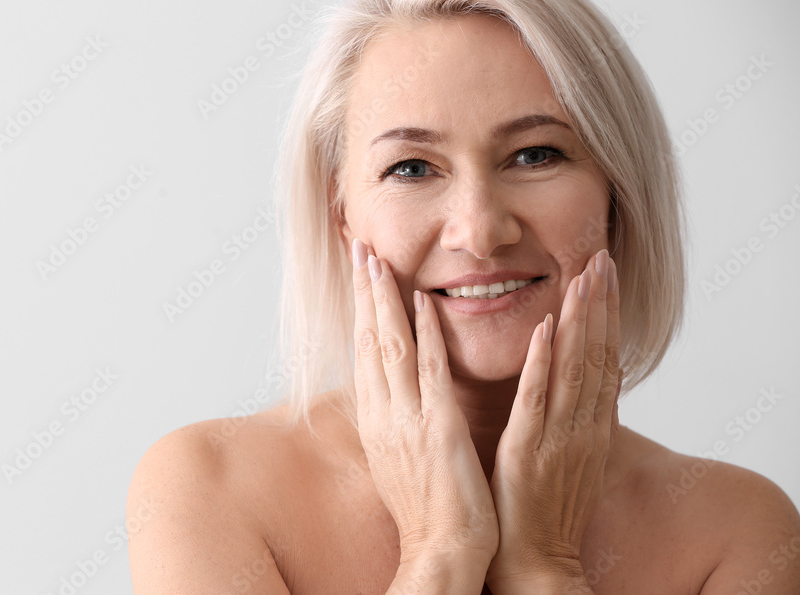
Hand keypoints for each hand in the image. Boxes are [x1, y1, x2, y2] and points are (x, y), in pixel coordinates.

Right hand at [350, 237, 498, 567]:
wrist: (441, 551)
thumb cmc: (426, 508)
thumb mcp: (398, 456)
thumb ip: (394, 417)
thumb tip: (389, 390)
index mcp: (377, 419)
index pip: (364, 351)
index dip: (360, 308)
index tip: (358, 273)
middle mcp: (384, 414)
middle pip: (369, 340)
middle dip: (363, 291)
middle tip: (359, 248)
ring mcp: (409, 419)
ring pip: (391, 347)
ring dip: (384, 300)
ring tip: (378, 260)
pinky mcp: (439, 429)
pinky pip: (430, 373)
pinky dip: (425, 334)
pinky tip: (422, 301)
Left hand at [486, 249, 621, 588]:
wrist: (536, 560)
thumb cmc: (546, 510)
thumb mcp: (569, 457)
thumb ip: (571, 418)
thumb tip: (571, 383)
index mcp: (591, 427)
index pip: (604, 360)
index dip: (607, 316)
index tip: (605, 276)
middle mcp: (583, 425)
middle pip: (596, 354)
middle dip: (600, 303)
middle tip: (601, 257)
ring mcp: (558, 436)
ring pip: (574, 367)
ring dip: (580, 318)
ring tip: (584, 274)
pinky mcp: (528, 448)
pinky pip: (538, 397)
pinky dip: (544, 360)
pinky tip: (546, 326)